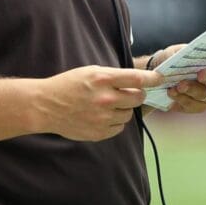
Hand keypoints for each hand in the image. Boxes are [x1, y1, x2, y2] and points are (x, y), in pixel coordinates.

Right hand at [36, 65, 163, 140]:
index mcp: (103, 79)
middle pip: (137, 98)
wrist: (46, 106)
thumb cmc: (69, 85)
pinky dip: (115, 122)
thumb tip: (138, 81)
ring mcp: (102, 118)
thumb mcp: (90, 71)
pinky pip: (119, 128)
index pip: (137, 78)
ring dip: (124, 109)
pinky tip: (103, 116)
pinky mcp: (99, 133)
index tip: (159, 78)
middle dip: (137, 94)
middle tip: (131, 93)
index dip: (152, 78)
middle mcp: (105, 99)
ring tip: (109, 105)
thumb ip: (114, 76)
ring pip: (128, 114)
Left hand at [153, 44, 205, 113]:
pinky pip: (193, 105)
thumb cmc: (174, 59)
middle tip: (201, 74)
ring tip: (179, 85)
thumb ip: (176, 55)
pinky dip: (182, 98)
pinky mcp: (199, 106)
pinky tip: (172, 92)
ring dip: (193, 89)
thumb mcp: (173, 52)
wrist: (160, 77)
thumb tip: (175, 64)